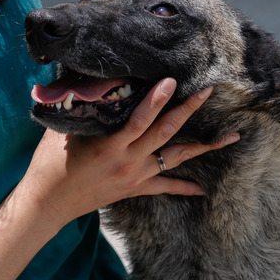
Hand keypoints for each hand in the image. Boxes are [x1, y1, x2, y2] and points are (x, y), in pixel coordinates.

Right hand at [16, 79, 238, 228]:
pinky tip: (203, 189)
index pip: (139, 120)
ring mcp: (134, 176)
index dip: (157, 100)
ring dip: (204, 146)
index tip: (173, 81)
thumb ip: (77, 106)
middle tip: (209, 92)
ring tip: (231, 137)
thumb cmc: (51, 162)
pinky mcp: (134, 189)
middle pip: (165, 133)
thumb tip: (83, 77)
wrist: (49, 201)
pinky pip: (165, 187)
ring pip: (175, 158)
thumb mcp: (62, 130)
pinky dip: (185, 188)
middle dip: (188, 110)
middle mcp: (127, 161)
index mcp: (109, 145)